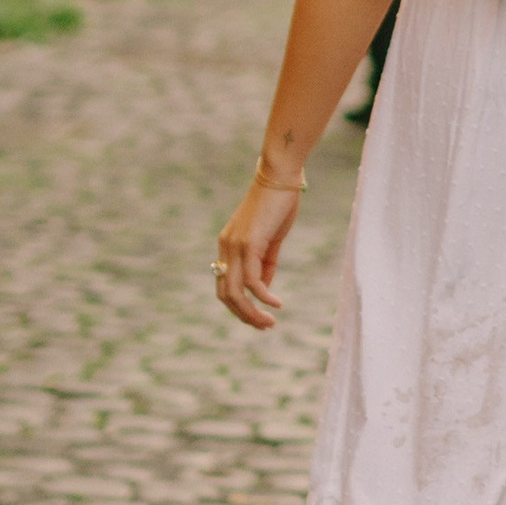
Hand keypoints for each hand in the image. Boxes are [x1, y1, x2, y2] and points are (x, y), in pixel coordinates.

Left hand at [214, 168, 303, 329]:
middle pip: (225, 294)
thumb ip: (265, 264)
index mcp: (227, 246)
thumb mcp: (271, 240)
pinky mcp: (249, 243)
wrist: (280, 177)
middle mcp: (225, 248)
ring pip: (235, 291)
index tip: (259, 318)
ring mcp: (235, 246)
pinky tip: (277, 303)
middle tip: (263, 327)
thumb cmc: (278, 205)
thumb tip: (264, 288)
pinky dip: (264, 296)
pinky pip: (252, 280)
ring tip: (269, 323)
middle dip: (243, 315)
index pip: (224, 285)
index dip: (239, 306)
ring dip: (252, 312)